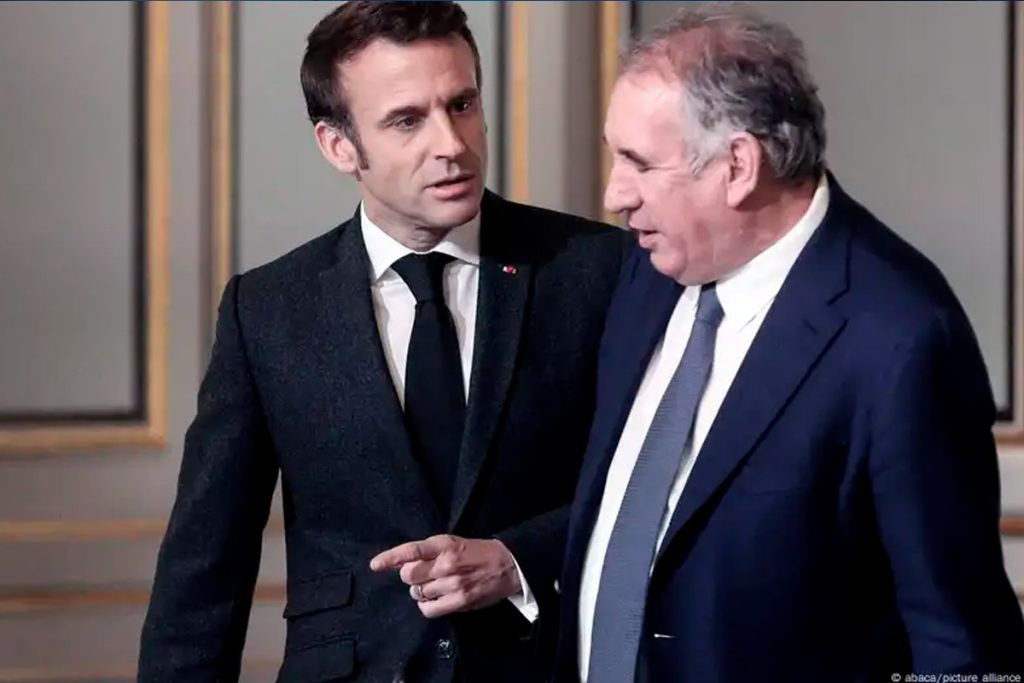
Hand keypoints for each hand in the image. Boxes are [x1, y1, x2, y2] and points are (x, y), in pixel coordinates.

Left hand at [369, 534, 521, 618]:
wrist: (507, 565)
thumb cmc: (476, 552)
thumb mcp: (452, 543)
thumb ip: (427, 552)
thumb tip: (400, 563)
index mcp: (444, 544)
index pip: (411, 550)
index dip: (390, 558)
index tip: (375, 565)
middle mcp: (446, 563)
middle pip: (408, 575)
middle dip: (410, 576)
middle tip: (424, 575)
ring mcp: (453, 583)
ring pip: (417, 593)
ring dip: (420, 591)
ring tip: (435, 586)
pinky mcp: (460, 601)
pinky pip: (428, 609)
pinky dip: (427, 605)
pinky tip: (435, 599)